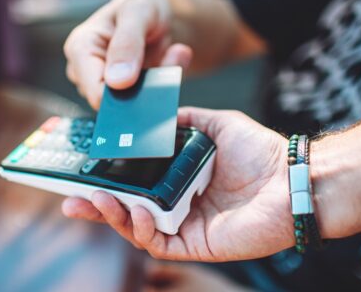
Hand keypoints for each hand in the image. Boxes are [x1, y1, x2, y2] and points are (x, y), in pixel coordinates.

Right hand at [62, 107, 293, 261]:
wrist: (291, 177)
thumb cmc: (258, 150)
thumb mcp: (215, 123)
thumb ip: (185, 119)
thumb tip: (156, 116)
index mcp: (177, 179)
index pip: (133, 184)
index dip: (106, 181)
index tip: (83, 172)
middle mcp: (176, 204)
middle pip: (126, 210)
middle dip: (96, 207)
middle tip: (70, 199)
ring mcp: (183, 226)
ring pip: (136, 229)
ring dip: (113, 216)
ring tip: (100, 200)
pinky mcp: (194, 244)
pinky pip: (158, 244)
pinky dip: (143, 230)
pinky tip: (139, 213)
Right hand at [63, 0, 192, 108]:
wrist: (156, 14)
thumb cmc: (143, 7)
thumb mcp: (140, 11)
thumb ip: (128, 43)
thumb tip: (117, 81)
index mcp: (80, 49)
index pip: (96, 94)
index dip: (126, 96)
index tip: (154, 81)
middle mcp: (85, 71)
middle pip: (112, 103)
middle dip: (144, 89)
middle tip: (169, 60)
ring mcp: (100, 84)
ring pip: (129, 105)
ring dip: (154, 88)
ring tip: (168, 59)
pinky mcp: (118, 94)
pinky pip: (140, 104)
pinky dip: (158, 90)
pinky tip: (167, 68)